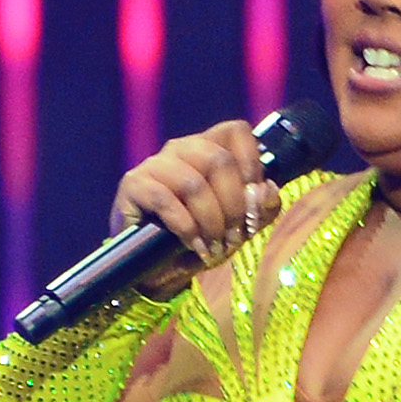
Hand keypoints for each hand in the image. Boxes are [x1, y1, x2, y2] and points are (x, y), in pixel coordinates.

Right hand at [107, 121, 281, 276]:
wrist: (162, 270)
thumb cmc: (203, 240)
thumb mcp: (241, 228)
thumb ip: (262, 208)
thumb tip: (267, 190)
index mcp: (209, 149)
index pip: (236, 131)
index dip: (252, 163)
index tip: (254, 200)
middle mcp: (181, 149)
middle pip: (218, 160)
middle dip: (234, 204)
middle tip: (235, 235)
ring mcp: (155, 165)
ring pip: (194, 183)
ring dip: (211, 221)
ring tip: (215, 246)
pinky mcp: (134, 186)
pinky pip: (165, 200)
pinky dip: (186, 227)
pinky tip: (194, 245)